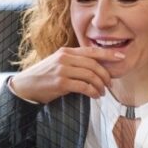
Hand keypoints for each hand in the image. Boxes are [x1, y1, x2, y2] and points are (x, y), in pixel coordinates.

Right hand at [10, 47, 124, 103]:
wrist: (25, 86)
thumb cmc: (44, 76)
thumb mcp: (58, 63)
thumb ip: (74, 62)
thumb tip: (94, 68)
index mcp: (66, 52)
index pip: (92, 51)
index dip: (109, 53)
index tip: (121, 57)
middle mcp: (65, 58)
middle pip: (94, 64)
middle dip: (106, 75)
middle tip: (109, 84)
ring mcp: (62, 70)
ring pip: (90, 76)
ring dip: (100, 86)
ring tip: (102, 93)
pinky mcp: (60, 83)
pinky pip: (84, 87)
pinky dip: (93, 92)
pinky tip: (95, 96)